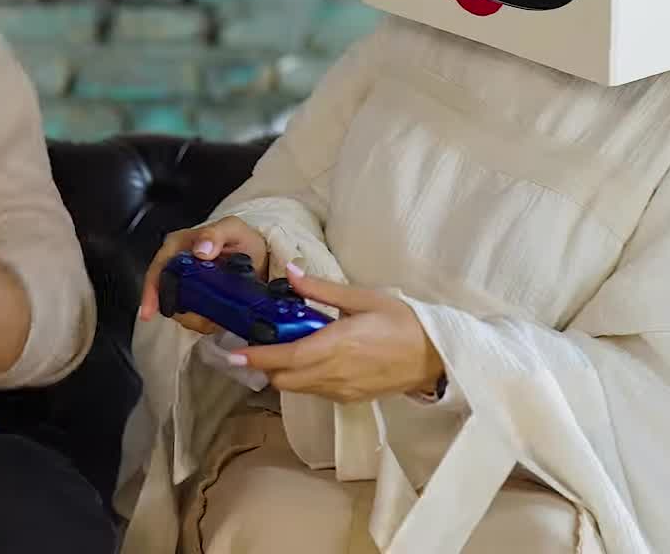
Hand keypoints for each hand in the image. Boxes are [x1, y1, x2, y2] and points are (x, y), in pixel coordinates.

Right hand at [138, 215, 269, 334]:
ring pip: (178, 310)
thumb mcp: (232, 229)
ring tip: (215, 316)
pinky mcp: (196, 299)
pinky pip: (193, 317)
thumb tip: (201, 250)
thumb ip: (216, 235)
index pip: (158, 269)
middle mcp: (177, 265)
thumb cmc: (243, 239)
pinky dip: (204, 322)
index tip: (149, 311)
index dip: (151, 290)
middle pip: (164, 295)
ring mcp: (185, 284)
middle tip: (203, 319)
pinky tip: (217, 317)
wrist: (261, 258)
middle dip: (179, 311)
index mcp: (178, 245)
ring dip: (195, 319)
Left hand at [230, 264, 443, 403]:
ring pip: (297, 388)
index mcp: (337, 345)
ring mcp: (342, 390)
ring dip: (284, 373)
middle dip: (266, 366)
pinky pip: (315, 392)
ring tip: (285, 348)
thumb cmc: (403, 323)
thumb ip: (322, 289)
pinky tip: (311, 359)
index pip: (286, 358)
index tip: (234, 352)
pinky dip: (303, 379)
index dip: (257, 357)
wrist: (436, 357)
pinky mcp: (349, 399)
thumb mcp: (363, 298)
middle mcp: (335, 373)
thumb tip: (290, 271)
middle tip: (260, 343)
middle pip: (283, 379)